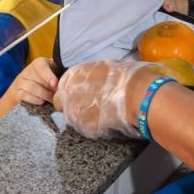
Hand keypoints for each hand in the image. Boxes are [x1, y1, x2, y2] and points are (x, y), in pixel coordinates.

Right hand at [10, 57, 60, 108]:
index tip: (55, 84)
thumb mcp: (51, 72)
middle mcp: (28, 70)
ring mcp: (20, 81)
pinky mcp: (16, 92)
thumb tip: (69, 79)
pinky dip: (34, 99)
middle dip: (50, 89)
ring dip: (44, 95)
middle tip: (59, 96)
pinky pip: (24, 95)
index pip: (41, 66)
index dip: (48, 75)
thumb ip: (59, 73)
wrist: (23, 87)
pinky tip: (41, 102)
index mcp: (38, 63)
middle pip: (38, 79)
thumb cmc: (43, 79)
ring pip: (32, 87)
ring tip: (52, 100)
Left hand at [53, 60, 170, 138]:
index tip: (78, 93)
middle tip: (85, 104)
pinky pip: (84, 126)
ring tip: (98, 111)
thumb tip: (87, 79)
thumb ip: (86, 75)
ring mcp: (74, 112)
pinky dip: (91, 123)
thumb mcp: (100, 67)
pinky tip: (103, 118)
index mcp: (70, 77)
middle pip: (59, 103)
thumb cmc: (121, 76)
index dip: (69, 91)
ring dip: (80, 114)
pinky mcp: (84, 126)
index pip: (60, 87)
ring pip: (71, 116)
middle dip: (68, 104)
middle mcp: (67, 94)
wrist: (134, 94)